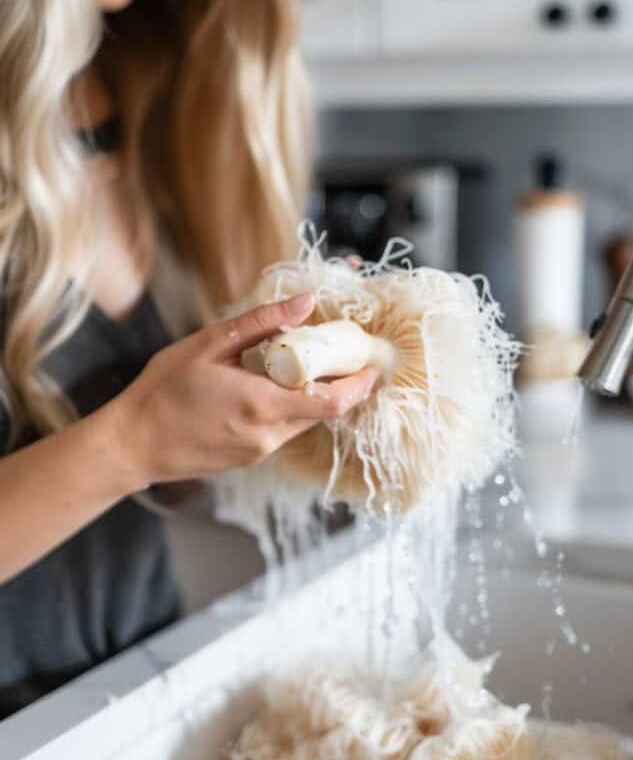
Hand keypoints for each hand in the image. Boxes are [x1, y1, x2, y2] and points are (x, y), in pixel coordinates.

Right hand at [106, 293, 375, 489]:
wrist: (134, 443)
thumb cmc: (163, 390)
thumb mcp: (209, 345)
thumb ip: (262, 324)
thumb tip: (306, 302)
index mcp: (262, 403)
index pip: (333, 401)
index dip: (360, 384)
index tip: (372, 363)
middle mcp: (268, 434)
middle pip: (324, 411)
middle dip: (339, 382)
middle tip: (340, 352)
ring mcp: (260, 450)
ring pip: (303, 421)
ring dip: (311, 394)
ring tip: (298, 364)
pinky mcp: (251, 457)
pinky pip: (283, 429)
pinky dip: (288, 407)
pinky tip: (267, 386)